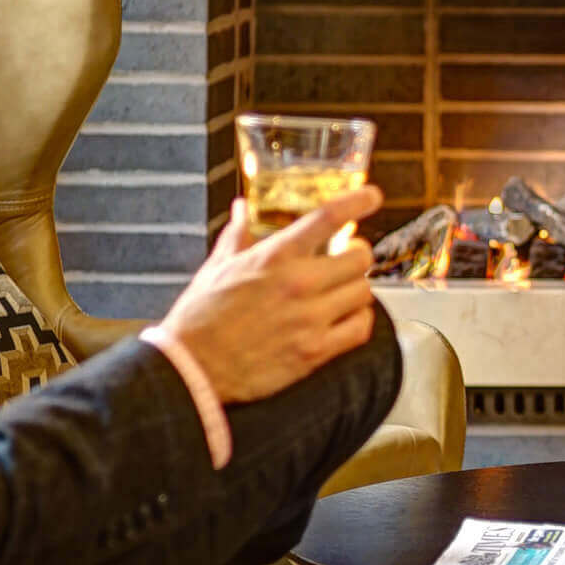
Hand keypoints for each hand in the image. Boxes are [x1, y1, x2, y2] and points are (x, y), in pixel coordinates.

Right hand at [158, 186, 383, 404]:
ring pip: (363, 292)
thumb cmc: (201, 318)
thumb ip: (237, 234)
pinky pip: (360, 329)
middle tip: (350, 256)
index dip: (357, 201)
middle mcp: (298, 283)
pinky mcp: (315, 351)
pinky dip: (359, 321)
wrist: (193, 368)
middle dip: (357, 254)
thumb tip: (241, 209)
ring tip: (344, 289)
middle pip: (359, 258)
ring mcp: (310, 318)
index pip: (327, 218)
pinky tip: (348, 317)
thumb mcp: (217, 267)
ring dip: (358, 289)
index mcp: (274, 257)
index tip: (371, 196)